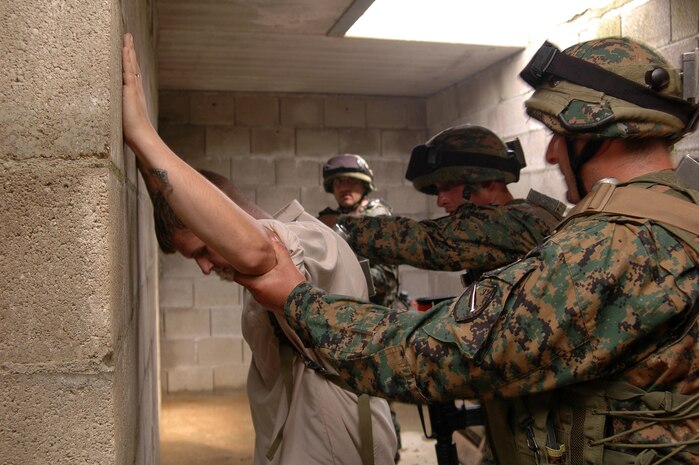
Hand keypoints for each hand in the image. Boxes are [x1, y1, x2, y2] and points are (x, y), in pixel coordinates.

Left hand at [122, 33, 155, 147]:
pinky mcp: (130, 89)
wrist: (141, 136)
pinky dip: (127, 58)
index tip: (128, 50)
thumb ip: (122, 114)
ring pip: (131, 64)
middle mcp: (135, 89)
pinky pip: (128, 69)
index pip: (132, 74)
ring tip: (127, 36)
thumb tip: (118, 119)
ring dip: (129, 49)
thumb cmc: (134, 133)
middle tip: (128, 36)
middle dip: (130, 51)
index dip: (130, 61)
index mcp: (134, 95)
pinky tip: (125, 48)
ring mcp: (134, 88)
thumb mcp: (125, 119)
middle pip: (133, 65)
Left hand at [234, 234, 305, 311]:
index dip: (237, 267)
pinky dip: (263, 286)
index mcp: (256, 284)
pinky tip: (272, 281)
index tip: (240, 260)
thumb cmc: (293, 285)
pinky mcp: (267, 304)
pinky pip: (261, 293)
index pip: (237, 276)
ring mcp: (261, 300)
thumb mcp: (286, 264)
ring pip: (253, 287)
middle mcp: (255, 294)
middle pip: (246, 281)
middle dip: (249, 272)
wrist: (304, 304)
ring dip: (257, 279)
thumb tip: (272, 237)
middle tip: (254, 262)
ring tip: (264, 271)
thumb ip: (278, 249)